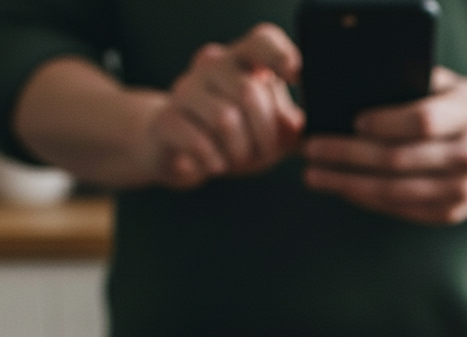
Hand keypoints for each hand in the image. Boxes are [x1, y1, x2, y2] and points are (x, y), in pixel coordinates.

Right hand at [147, 23, 303, 188]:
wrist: (180, 154)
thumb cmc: (233, 139)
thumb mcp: (267, 134)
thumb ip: (289, 129)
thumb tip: (300, 128)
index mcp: (242, 62)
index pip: (261, 41)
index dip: (280, 55)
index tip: (297, 75)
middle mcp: (212, 66)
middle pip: (248, 92)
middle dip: (265, 135)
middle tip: (264, 154)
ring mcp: (185, 90)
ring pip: (225, 119)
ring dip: (240, 151)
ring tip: (237, 160)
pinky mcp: (167, 120)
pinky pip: (199, 142)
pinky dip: (214, 161)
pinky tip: (215, 165)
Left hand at [302, 67, 466, 223]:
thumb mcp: (453, 88)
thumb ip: (415, 88)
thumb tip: (356, 95)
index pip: (422, 121)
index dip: (385, 122)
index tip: (352, 120)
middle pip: (398, 160)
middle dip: (348, 157)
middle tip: (312, 151)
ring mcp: (461, 191)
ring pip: (394, 192)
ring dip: (348, 185)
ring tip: (315, 176)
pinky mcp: (450, 214)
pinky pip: (400, 210)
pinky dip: (367, 200)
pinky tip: (342, 189)